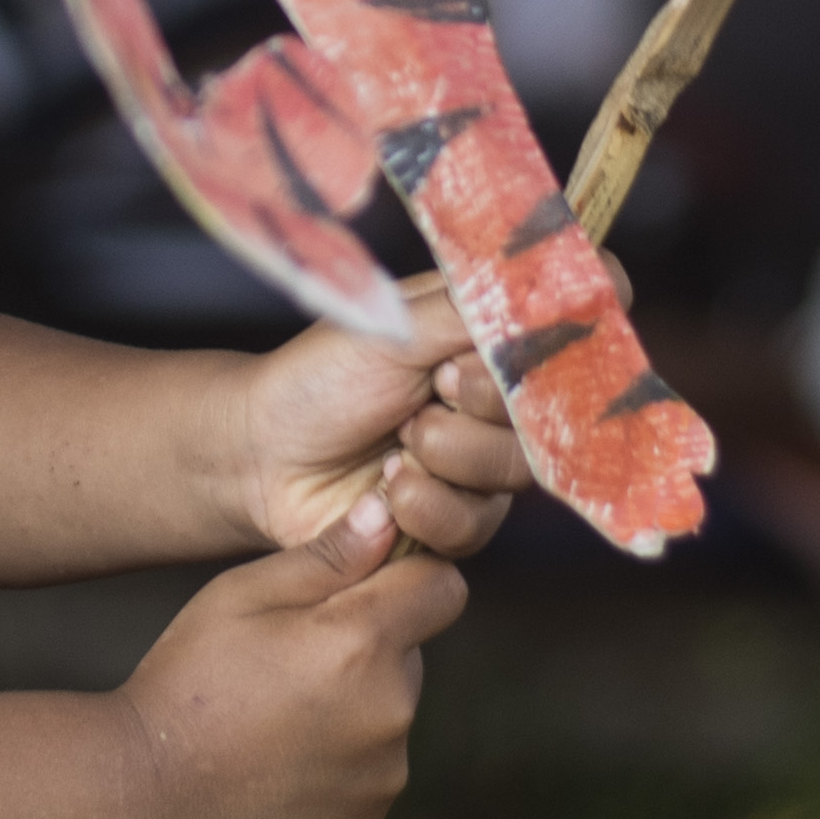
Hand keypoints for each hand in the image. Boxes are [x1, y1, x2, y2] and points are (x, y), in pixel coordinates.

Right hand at [117, 494, 465, 818]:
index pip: (442, 589)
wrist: (142, 798)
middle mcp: (391, 712)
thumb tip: (389, 514)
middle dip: (366, 649)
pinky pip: (368, 777)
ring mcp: (382, 778)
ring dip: (350, 712)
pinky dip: (336, 770)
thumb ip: (328, 555)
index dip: (405, 580)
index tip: (358, 592)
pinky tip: (273, 769)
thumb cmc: (185, 681)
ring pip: (386, 719)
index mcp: (364, 642)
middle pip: (408, 657)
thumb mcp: (242, 595)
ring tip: (270, 722)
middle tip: (286, 664)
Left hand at [237, 271, 540, 557]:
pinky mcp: (456, 523)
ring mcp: (479, 466)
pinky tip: (384, 492)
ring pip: (511, 474)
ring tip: (394, 448)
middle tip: (420, 400)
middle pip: (542, 418)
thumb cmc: (318, 377)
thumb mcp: (397, 326)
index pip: (558, 347)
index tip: (463, 364)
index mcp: (485, 344)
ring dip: (444, 457)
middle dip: (473, 411)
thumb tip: (540, 294)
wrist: (262, 455)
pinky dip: (424, 506)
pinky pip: (475, 524)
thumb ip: (473, 311)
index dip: (529, 362)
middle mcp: (494, 405)